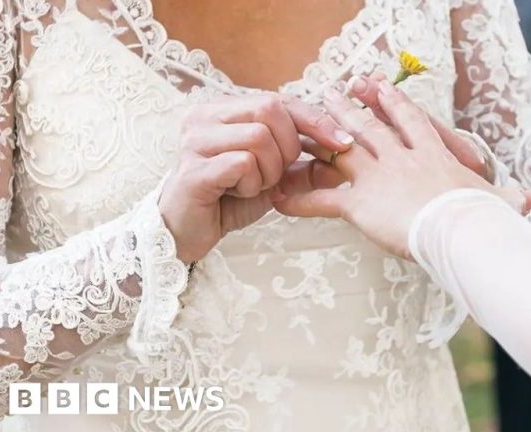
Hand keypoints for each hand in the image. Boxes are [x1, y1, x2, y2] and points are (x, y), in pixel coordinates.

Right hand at [160, 94, 353, 262]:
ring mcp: (194, 141)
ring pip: (259, 136)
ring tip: (252, 186)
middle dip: (288, 146)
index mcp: (223, 110)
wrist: (186, 233)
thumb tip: (344, 151)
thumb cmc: (227, 199)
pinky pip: (242, 163)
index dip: (314, 119)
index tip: (342, 141)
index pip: (279, 100)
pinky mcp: (193, 169)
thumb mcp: (272, 175)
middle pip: (270, 109)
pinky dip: (252, 184)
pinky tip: (237, 194)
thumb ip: (302, 160)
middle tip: (277, 174)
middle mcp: (204, 116)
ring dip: (269, 170)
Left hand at [272, 81, 530, 258]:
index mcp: (433, 156)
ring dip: (322, 133)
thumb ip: (510, 200)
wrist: (464, 230)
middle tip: (334, 90)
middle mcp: (402, 159)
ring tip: (307, 118)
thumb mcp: (500, 205)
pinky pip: (323, 199)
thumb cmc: (486, 218)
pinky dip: (300, 199)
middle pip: (370, 126)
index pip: (411, 123)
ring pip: (343, 149)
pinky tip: (279, 198)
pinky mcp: (361, 203)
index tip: (381, 87)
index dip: (395, 104)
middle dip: (351, 107)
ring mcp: (378, 177)